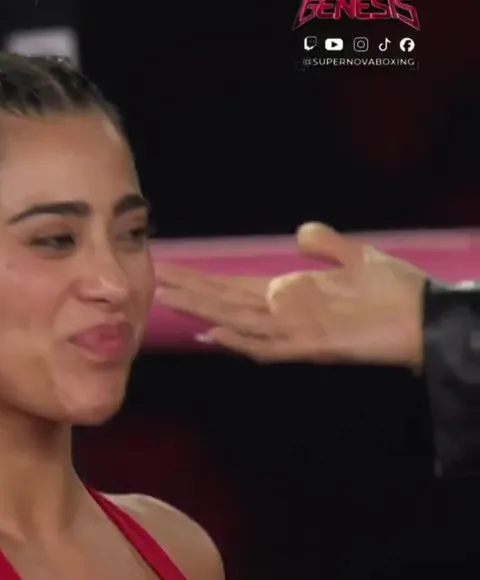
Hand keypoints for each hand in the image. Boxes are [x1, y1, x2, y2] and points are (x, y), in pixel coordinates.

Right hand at [155, 222, 426, 368]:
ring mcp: (295, 330)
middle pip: (224, 301)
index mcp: (288, 292)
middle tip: (150, 279)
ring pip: (237, 321)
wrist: (428, 320)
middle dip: (187, 290)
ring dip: (201, 310)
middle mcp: (283, 312)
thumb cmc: (396, 290)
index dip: (200, 277)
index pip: (232, 285)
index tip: (169, 266)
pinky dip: (241, 342)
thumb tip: (300, 232)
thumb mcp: (358, 256)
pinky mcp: (314, 346)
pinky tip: (215, 333)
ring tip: (167, 297)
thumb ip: (326, 245)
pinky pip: (269, 347)